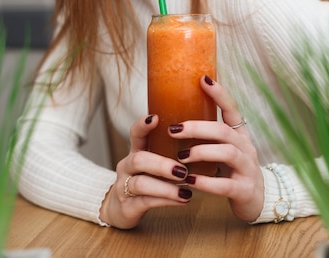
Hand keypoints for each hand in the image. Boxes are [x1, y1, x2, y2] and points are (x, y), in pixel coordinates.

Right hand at [99, 114, 194, 228]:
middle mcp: (127, 166)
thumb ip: (171, 150)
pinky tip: (183, 199)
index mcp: (136, 151)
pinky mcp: (127, 207)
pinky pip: (146, 202)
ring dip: (166, 187)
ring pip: (141, 184)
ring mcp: (124, 187)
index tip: (155, 118)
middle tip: (183, 170)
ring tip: (186, 188)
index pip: (135, 134)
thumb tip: (206, 136)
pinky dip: (166, 201)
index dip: (143, 125)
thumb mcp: (155, 161)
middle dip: (161, 164)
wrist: (122, 210)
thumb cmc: (148, 180)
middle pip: (138, 160)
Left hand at [173, 75, 263, 221]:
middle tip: (173, 129)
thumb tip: (177, 118)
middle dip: (197, 128)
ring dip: (201, 152)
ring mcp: (248, 169)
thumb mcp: (225, 149)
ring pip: (227, 153)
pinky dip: (206, 183)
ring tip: (181, 157)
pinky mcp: (244, 190)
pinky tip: (190, 181)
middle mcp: (246, 148)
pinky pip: (226, 185)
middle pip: (224, 131)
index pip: (232, 109)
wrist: (257, 200)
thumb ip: (209, 136)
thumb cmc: (233, 171)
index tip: (203, 79)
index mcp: (240, 135)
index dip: (219, 94)